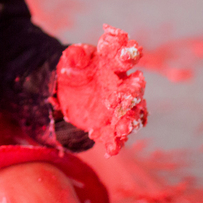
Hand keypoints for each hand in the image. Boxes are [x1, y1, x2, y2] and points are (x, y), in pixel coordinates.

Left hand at [51, 25, 146, 156]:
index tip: (128, 53)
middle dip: (132, 93)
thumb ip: (74, 57)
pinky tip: (111, 149)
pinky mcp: (111, 124)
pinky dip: (116, 143)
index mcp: (113, 64)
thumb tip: (73, 54)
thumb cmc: (76, 68)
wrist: (69, 91)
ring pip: (130, 115)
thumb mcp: (70, 60)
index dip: (128, 54)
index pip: (124, 57)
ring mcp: (118, 107)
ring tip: (122, 129)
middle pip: (134, 89)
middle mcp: (121, 85)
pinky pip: (116, 135)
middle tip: (126, 98)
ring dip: (129, 122)